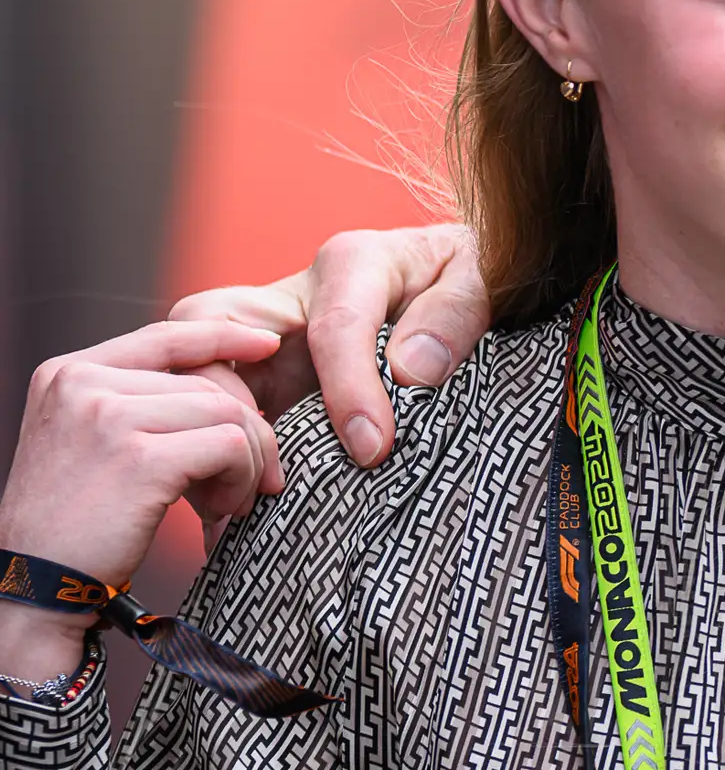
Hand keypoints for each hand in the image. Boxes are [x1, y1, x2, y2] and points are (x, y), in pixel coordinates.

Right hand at [0, 321, 283, 679]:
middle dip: (245, 431)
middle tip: (245, 481)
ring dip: (247, 462)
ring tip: (227, 501)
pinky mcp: (139, 457)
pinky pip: (230, 447)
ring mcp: (107, 416)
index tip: (268, 344)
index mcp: (67, 373)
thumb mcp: (87, 442)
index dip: (224, 337)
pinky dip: (241, 479)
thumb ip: (135, 404)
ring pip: (227, 414)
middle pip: (209, 383)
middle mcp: (81, 383)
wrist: (35, 583)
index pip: (165, 336)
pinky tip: (221, 510)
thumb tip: (225, 386)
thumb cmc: (74, 521)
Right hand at [169, 223, 485, 476]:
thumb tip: (409, 371)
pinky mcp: (262, 380)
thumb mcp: (482, 278)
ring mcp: (267, 341)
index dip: (349, 390)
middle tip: (270, 473)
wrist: (462, 286)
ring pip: (197, 370)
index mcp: (353, 264)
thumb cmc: (473, 277)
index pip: (335, 326)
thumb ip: (453, 316)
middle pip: (211, 325)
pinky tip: (234, 506)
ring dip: (205, 430)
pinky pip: (216, 411)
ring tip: (241, 500)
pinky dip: (214, 455)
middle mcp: (292, 299)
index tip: (373, 448)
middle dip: (224, 396)